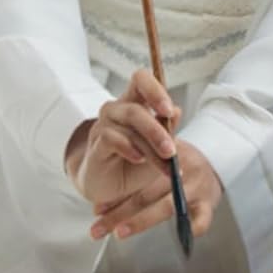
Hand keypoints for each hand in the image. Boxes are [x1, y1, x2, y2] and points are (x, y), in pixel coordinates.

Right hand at [64, 67, 181, 210]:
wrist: (115, 192)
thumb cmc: (137, 165)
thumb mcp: (160, 149)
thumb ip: (168, 130)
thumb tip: (176, 111)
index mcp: (135, 102)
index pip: (141, 80)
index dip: (155, 90)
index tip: (168, 111)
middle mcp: (117, 109)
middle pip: (135, 107)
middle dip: (157, 130)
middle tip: (171, 150)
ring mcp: (104, 125)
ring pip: (128, 123)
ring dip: (149, 143)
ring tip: (163, 161)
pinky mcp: (96, 144)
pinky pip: (111, 138)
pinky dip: (128, 148)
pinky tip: (138, 158)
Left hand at [90, 138, 223, 243]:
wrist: (219, 159)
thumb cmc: (181, 165)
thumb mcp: (162, 158)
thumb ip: (135, 177)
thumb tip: (97, 208)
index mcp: (166, 157)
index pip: (137, 175)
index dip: (116, 195)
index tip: (96, 210)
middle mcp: (181, 169)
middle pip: (147, 193)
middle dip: (119, 213)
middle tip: (97, 230)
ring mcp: (197, 186)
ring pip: (167, 205)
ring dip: (141, 220)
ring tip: (119, 233)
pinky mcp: (209, 203)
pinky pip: (203, 218)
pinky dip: (194, 228)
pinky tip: (183, 240)